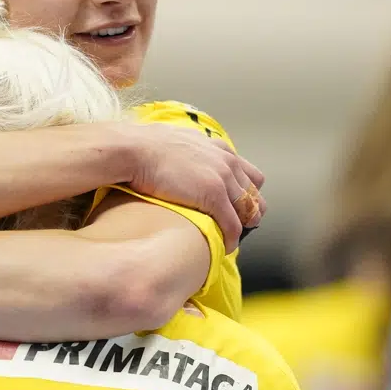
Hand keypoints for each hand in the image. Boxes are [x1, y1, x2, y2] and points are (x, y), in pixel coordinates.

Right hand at [125, 124, 265, 251]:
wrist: (135, 150)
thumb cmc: (145, 146)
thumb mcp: (177, 141)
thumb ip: (188, 152)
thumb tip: (179, 160)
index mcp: (220, 149)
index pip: (250, 175)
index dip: (247, 193)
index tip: (236, 207)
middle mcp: (227, 162)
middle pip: (255, 193)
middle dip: (249, 211)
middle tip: (236, 226)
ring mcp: (223, 179)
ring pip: (248, 210)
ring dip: (242, 227)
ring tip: (230, 238)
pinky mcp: (214, 196)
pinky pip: (233, 225)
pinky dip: (231, 239)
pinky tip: (224, 247)